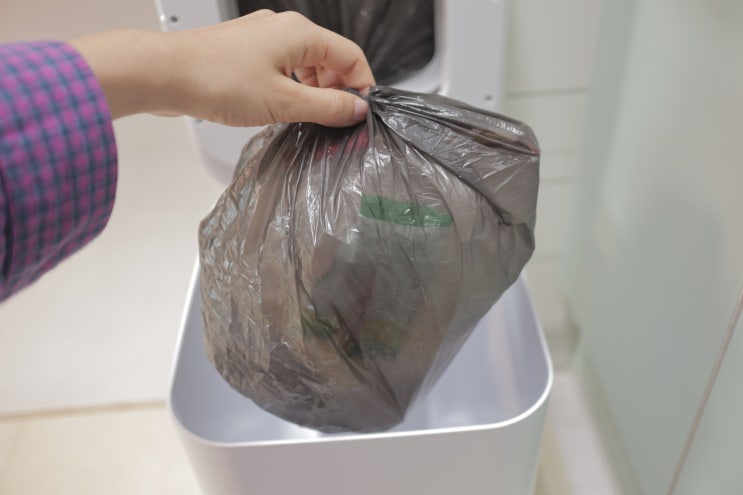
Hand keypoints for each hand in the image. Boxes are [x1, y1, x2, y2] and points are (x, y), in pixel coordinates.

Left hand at [70, 10, 375, 126]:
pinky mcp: (244, 51)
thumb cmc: (217, 81)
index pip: (351, 56)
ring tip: (302, 117)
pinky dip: (290, 87)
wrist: (164, 74)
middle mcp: (283, 28)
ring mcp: (262, 37)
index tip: (360, 114)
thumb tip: (357, 109)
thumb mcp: (284, 102)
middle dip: (336, 89)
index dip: (362, 86)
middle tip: (331, 120)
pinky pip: (281, 67)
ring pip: (304, 63)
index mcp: (300, 33)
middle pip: (329, 58)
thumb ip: (327, 107)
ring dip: (312, 90)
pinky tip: (278, 107)